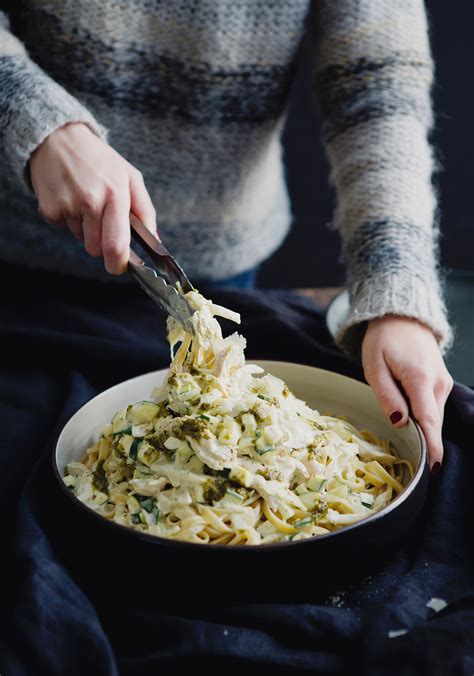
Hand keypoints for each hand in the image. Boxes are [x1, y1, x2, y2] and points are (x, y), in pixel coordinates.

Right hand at [29, 122, 155, 273]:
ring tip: (85, 201)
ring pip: (81, 240)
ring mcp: (67, 205)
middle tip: (103, 223)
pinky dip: (68, 220)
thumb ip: (145, 210)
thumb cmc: (100, 160)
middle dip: (102, 245)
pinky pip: (64, 229)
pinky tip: (70, 198)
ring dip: (86, 229)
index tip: (120, 267)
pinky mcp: (48, 208)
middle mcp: (91, 200)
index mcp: (115, 194)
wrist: (58, 137)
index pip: (117, 244)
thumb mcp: (130, 176)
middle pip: (97, 249)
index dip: (119, 263)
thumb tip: (155, 240)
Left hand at [362, 315, 453, 472]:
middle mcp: (438, 383)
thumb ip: (387, 395)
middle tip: (410, 464)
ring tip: (403, 433)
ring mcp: (443, 383)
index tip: (435, 469)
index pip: (429, 420)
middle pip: (432, 423)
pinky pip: (433, 408)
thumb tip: (400, 422)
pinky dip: (424, 419)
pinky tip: (409, 419)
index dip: (431, 446)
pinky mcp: (442, 383)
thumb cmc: (383, 341)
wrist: (402, 317)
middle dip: (424, 443)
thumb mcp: (374, 366)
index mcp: (419, 378)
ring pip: (433, 417)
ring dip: (421, 428)